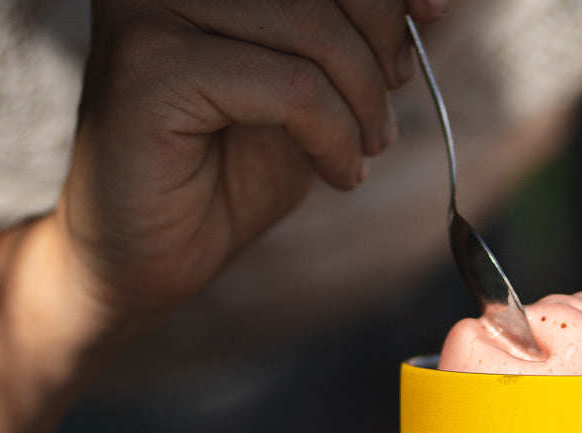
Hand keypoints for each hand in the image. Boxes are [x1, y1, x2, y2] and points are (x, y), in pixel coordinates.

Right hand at [52, 0, 442, 329]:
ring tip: (362, 150)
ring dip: (360, 101)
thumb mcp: (309, 82)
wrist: (144, 258)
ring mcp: (148, 4)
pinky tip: (337, 172)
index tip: (438, 11)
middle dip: (381, 36)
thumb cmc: (225, 170)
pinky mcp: (149, 63)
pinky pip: (291, 84)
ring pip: (313, 27)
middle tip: (389, 103)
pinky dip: (333, 135)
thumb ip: (351, 29)